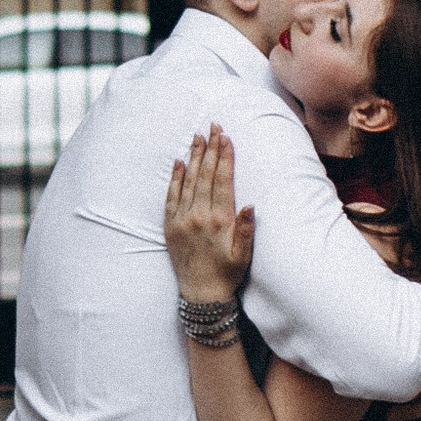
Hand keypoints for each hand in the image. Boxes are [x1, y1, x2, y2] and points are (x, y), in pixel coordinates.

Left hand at [165, 128, 254, 308]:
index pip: (222, 181)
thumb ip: (246, 229)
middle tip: (213, 126)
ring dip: (193, 156)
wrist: (201, 295)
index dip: (225, 157)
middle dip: (210, 148)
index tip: (226, 137)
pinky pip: (171, 196)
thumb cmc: (227, 273)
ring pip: (188, 181)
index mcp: (219, 220)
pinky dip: (175, 177)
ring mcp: (181, 219)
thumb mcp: (244, 254)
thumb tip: (251, 205)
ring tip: (197, 136)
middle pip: (205, 175)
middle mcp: (198, 216)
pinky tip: (179, 162)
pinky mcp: (170, 225)